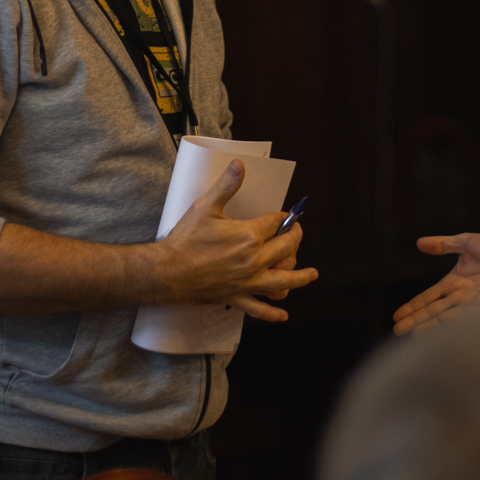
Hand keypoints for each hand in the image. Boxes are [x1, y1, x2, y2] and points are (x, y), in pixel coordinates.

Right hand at [158, 160, 317, 320]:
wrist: (168, 272)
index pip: (276, 223)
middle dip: (295, 238)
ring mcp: (248, 281)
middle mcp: (254, 260)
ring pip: (283, 281)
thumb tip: (239, 165)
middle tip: (297, 233)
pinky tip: (283, 314)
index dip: (283, 218)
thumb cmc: (186, 240)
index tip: (285, 216)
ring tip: (311, 274)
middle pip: (286, 249)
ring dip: (300, 277)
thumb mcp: (205, 206)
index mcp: (249, 236)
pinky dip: (273, 313)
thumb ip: (226, 185)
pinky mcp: (238, 297)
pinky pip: (260, 309)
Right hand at [390, 233, 479, 335]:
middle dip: (416, 320)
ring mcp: (474, 302)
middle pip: (434, 310)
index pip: (429, 297)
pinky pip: (469, 312)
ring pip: (447, 315)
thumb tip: (419, 243)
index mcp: (455, 282)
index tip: (397, 316)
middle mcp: (462, 296)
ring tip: (415, 333)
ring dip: (431, 324)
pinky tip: (442, 322)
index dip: (413, 306)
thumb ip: (443, 244)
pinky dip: (455, 318)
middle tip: (398, 331)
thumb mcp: (465, 243)